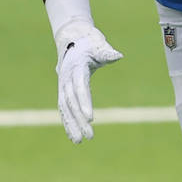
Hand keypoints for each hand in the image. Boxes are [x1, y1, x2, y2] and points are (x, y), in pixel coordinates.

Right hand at [54, 19, 122, 142]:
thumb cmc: (89, 44)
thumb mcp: (98, 45)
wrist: (72, 40)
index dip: (85, 103)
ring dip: (71, 125)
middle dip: (79, 119)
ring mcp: (62, 86)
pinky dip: (67, 123)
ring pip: (65, 109)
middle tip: (89, 135)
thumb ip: (106, 52)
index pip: (80, 88)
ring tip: (79, 142)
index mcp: (76, 68)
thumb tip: (118, 55)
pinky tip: (73, 137)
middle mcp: (66, 79)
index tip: (91, 118)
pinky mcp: (63, 92)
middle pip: (72, 102)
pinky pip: (64, 110)